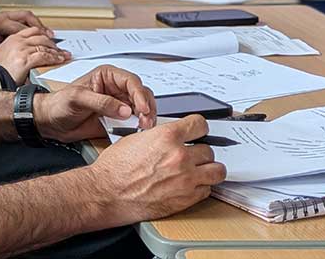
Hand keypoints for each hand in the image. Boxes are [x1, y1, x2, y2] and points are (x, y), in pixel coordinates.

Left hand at [0, 10, 49, 47]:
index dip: (32, 39)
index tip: (42, 48)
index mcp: (0, 22)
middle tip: (51, 42)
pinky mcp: (10, 15)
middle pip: (28, 20)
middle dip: (41, 31)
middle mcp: (5, 16)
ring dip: (41, 26)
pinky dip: (35, 23)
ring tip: (50, 35)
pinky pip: (26, 17)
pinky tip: (42, 30)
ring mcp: (8, 14)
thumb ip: (4, 49)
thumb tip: (18, 55)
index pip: (21, 29)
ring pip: (29, 17)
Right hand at [0, 28, 70, 84]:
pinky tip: (58, 60)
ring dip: (56, 51)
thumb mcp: (4, 54)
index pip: (33, 31)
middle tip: (60, 49)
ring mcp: (22, 49)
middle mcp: (18, 41)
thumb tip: (29, 53)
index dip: (45, 35)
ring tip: (63, 56)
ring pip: (44, 46)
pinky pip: (44, 56)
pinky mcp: (25, 60)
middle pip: (41, 37)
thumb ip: (16, 49)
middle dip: (53, 43)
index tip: (51, 40)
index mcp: (12, 38)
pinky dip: (53, 58)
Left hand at [32, 64, 155, 141]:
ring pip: (142, 108)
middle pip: (141, 94)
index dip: (139, 94)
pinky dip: (139, 127)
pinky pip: (135, 122)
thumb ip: (102, 102)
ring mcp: (118, 104)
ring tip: (143, 128)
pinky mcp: (118, 120)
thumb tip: (125, 109)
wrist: (51, 122)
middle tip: (145, 122)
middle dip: (147, 107)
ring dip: (146, 118)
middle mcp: (116, 88)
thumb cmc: (59, 104)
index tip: (142, 109)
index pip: (131, 81)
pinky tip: (138, 132)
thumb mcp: (77, 99)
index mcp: (107, 76)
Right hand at [85, 115, 226, 222]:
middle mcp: (179, 156)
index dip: (199, 127)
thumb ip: (159, 137)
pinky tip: (190, 185)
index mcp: (166, 137)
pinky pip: (207, 190)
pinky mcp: (186, 198)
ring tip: (200, 170)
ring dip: (208, 169)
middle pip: (209, 149)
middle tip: (192, 154)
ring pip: (217, 171)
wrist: (108, 192)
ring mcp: (186, 179)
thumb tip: (170, 137)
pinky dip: (201, 187)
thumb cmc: (115, 168)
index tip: (199, 131)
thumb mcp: (135, 139)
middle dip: (200, 151)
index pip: (200, 124)